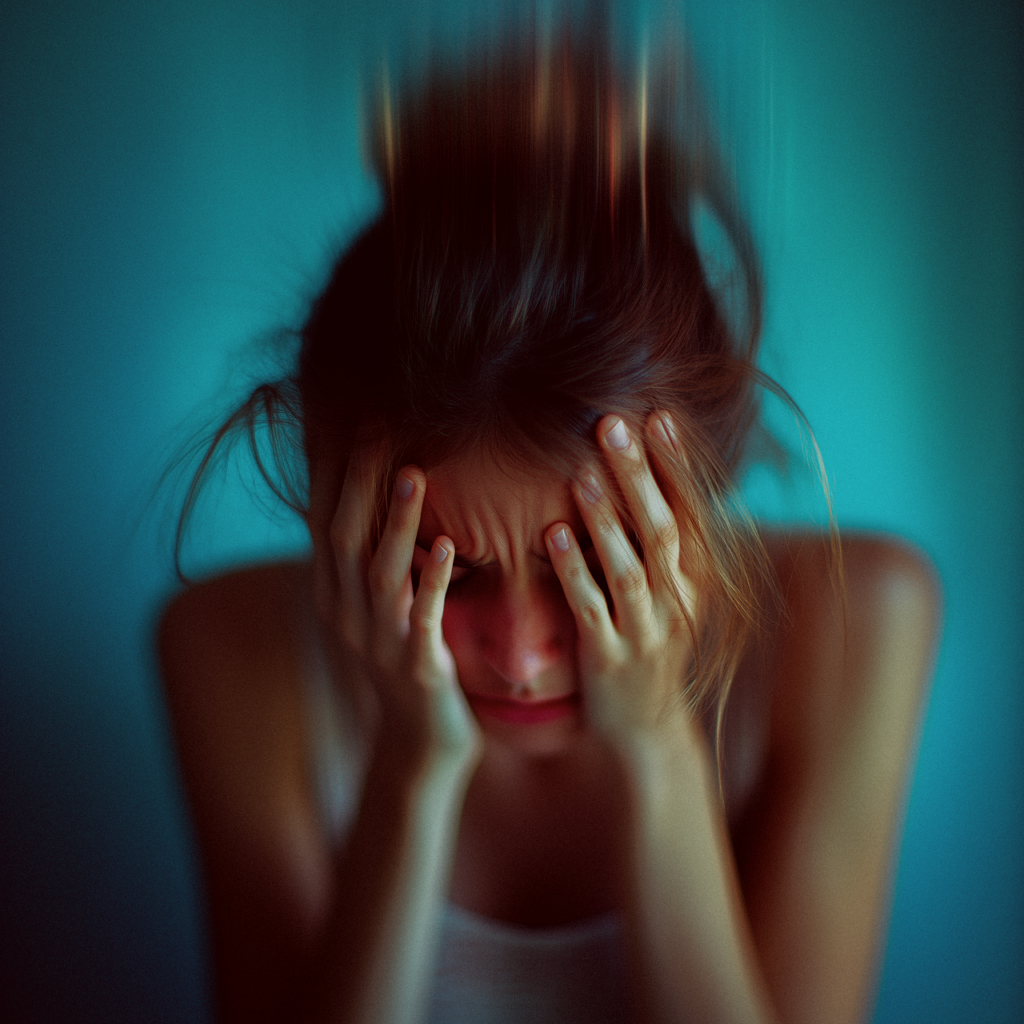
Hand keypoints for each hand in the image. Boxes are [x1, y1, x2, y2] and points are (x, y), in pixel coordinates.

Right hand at [316, 451, 481, 772]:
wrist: (421, 746)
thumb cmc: (409, 663)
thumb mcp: (382, 608)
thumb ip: (376, 559)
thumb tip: (380, 499)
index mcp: (335, 595)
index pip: (322, 523)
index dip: (332, 473)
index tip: (347, 422)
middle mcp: (346, 615)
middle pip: (344, 537)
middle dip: (361, 482)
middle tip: (378, 428)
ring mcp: (378, 643)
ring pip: (379, 572)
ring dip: (397, 521)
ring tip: (414, 473)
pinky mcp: (416, 667)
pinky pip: (421, 618)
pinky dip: (430, 580)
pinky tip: (444, 546)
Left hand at [545, 412, 698, 751]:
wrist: (646, 724)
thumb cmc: (649, 641)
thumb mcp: (668, 593)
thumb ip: (659, 543)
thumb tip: (644, 477)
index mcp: (694, 578)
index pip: (690, 511)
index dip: (674, 465)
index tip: (657, 417)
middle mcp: (677, 600)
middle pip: (661, 528)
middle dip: (637, 475)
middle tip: (611, 425)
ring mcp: (645, 630)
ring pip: (628, 567)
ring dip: (606, 520)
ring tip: (583, 474)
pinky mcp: (610, 656)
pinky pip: (591, 608)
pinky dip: (574, 571)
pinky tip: (553, 535)